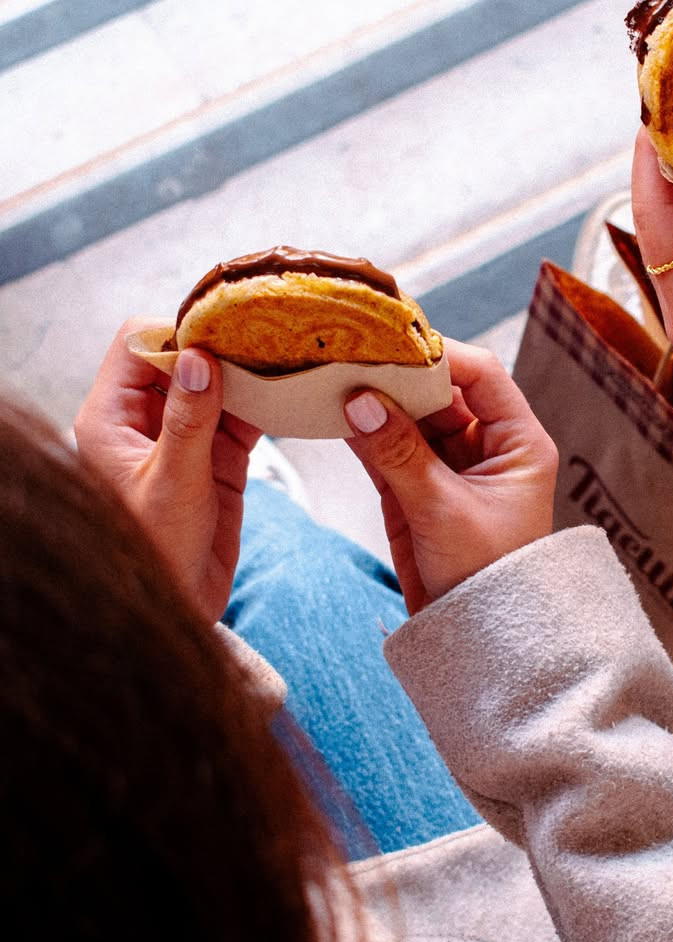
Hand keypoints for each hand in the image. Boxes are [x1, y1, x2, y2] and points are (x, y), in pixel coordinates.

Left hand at [74, 320, 260, 622]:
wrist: (181, 610)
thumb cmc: (156, 556)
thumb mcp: (172, 484)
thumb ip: (188, 420)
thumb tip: (198, 357)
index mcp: (111, 417)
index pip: (137, 343)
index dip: (178, 331)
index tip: (225, 333)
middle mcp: (144, 418)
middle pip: (181, 354)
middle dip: (222, 344)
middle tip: (267, 335)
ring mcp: (184, 434)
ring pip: (217, 379)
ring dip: (249, 370)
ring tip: (287, 356)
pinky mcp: (218, 454)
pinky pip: (242, 412)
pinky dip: (266, 400)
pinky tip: (291, 391)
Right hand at [344, 339, 557, 613]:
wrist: (478, 645)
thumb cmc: (489, 583)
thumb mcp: (444, 512)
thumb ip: (400, 455)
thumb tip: (361, 402)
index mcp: (519, 442)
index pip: (483, 375)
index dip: (441, 354)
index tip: (394, 342)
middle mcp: (486, 445)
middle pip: (440, 389)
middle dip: (397, 372)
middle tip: (352, 354)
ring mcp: (449, 464)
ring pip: (409, 414)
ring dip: (375, 398)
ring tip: (334, 377)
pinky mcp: (416, 486)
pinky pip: (387, 445)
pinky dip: (362, 429)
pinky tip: (333, 411)